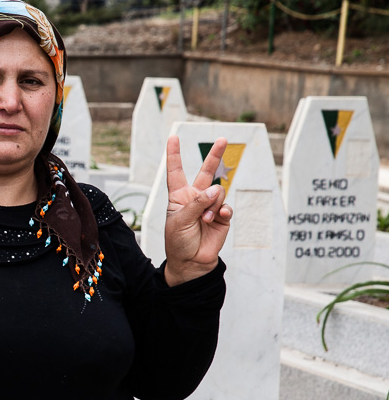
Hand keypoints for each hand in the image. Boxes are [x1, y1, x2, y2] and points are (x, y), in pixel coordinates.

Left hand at [163, 135, 233, 286]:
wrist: (191, 262)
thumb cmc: (178, 241)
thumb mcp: (180, 221)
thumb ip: (196, 203)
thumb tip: (215, 189)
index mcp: (179, 197)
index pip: (176, 172)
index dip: (174, 155)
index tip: (173, 137)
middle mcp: (195, 198)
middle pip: (206, 172)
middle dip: (214, 156)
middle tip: (222, 139)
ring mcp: (210, 206)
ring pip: (218, 192)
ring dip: (212, 205)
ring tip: (205, 220)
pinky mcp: (222, 216)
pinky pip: (226, 206)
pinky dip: (222, 211)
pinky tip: (218, 218)